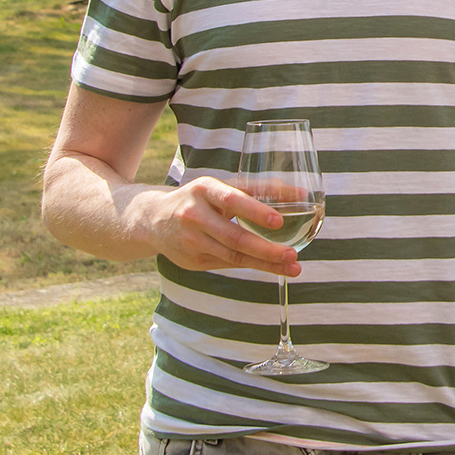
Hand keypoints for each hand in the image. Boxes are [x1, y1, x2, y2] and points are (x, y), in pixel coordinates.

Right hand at [133, 176, 302, 277]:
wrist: (152, 220)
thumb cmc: (199, 199)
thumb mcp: (221, 187)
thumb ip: (258, 189)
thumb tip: (301, 193)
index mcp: (203, 190)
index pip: (232, 200)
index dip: (255, 211)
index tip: (278, 221)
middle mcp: (194, 215)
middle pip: (233, 236)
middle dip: (265, 248)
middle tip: (291, 254)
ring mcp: (191, 241)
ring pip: (232, 256)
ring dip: (264, 263)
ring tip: (292, 266)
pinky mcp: (192, 261)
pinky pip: (227, 264)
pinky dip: (252, 266)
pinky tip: (272, 267)